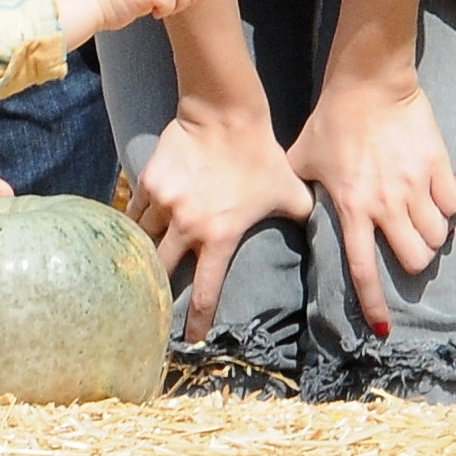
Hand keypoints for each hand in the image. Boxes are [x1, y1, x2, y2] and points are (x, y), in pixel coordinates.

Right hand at [128, 103, 312, 341]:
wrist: (224, 113)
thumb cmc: (260, 154)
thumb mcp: (288, 191)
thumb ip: (301, 217)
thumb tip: (326, 235)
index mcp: (220, 236)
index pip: (206, 292)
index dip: (197, 322)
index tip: (190, 342)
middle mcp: (187, 226)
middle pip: (163, 273)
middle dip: (157, 296)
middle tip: (152, 313)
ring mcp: (164, 203)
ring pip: (144, 242)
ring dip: (141, 259)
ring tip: (134, 276)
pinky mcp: (148, 181)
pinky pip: (135, 214)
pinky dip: (133, 227)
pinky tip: (129, 238)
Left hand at [288, 70, 455, 336]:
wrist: (369, 82)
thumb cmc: (332, 119)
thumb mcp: (304, 157)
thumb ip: (299, 192)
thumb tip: (292, 213)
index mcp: (352, 207)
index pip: (363, 269)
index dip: (374, 303)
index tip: (382, 329)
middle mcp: (387, 203)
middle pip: (415, 260)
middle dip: (412, 261)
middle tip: (405, 245)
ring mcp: (415, 185)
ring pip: (438, 237)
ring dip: (432, 235)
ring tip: (421, 220)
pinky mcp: (438, 165)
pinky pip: (454, 204)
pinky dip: (449, 205)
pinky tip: (437, 193)